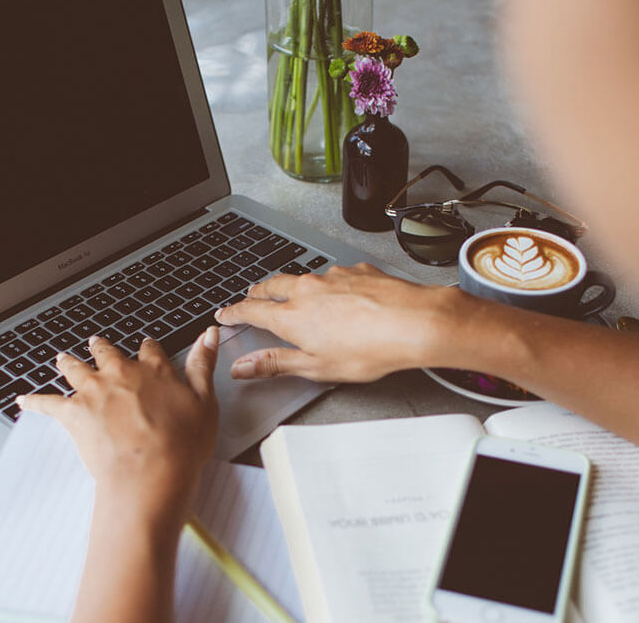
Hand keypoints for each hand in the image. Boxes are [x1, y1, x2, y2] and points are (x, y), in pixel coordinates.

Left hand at [18, 328, 219, 523]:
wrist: (150, 473)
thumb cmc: (181, 445)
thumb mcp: (205, 402)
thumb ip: (203, 366)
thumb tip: (209, 335)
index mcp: (154, 370)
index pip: (150, 350)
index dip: (148, 348)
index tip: (146, 346)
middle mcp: (121, 374)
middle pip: (107, 353)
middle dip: (102, 348)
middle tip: (97, 344)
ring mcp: (95, 392)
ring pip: (76, 369)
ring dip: (68, 363)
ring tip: (62, 359)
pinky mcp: (73, 414)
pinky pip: (48, 403)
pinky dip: (35, 401)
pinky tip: (24, 400)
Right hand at [214, 263, 465, 381]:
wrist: (413, 322)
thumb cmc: (369, 348)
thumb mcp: (316, 367)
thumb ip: (276, 364)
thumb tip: (244, 367)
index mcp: (292, 316)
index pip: (251, 310)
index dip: (234, 312)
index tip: (225, 314)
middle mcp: (308, 290)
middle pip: (272, 285)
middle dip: (258, 291)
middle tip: (251, 296)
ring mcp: (333, 277)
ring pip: (304, 278)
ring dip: (294, 286)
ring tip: (295, 296)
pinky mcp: (357, 271)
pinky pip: (335, 275)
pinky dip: (329, 285)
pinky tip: (342, 296)